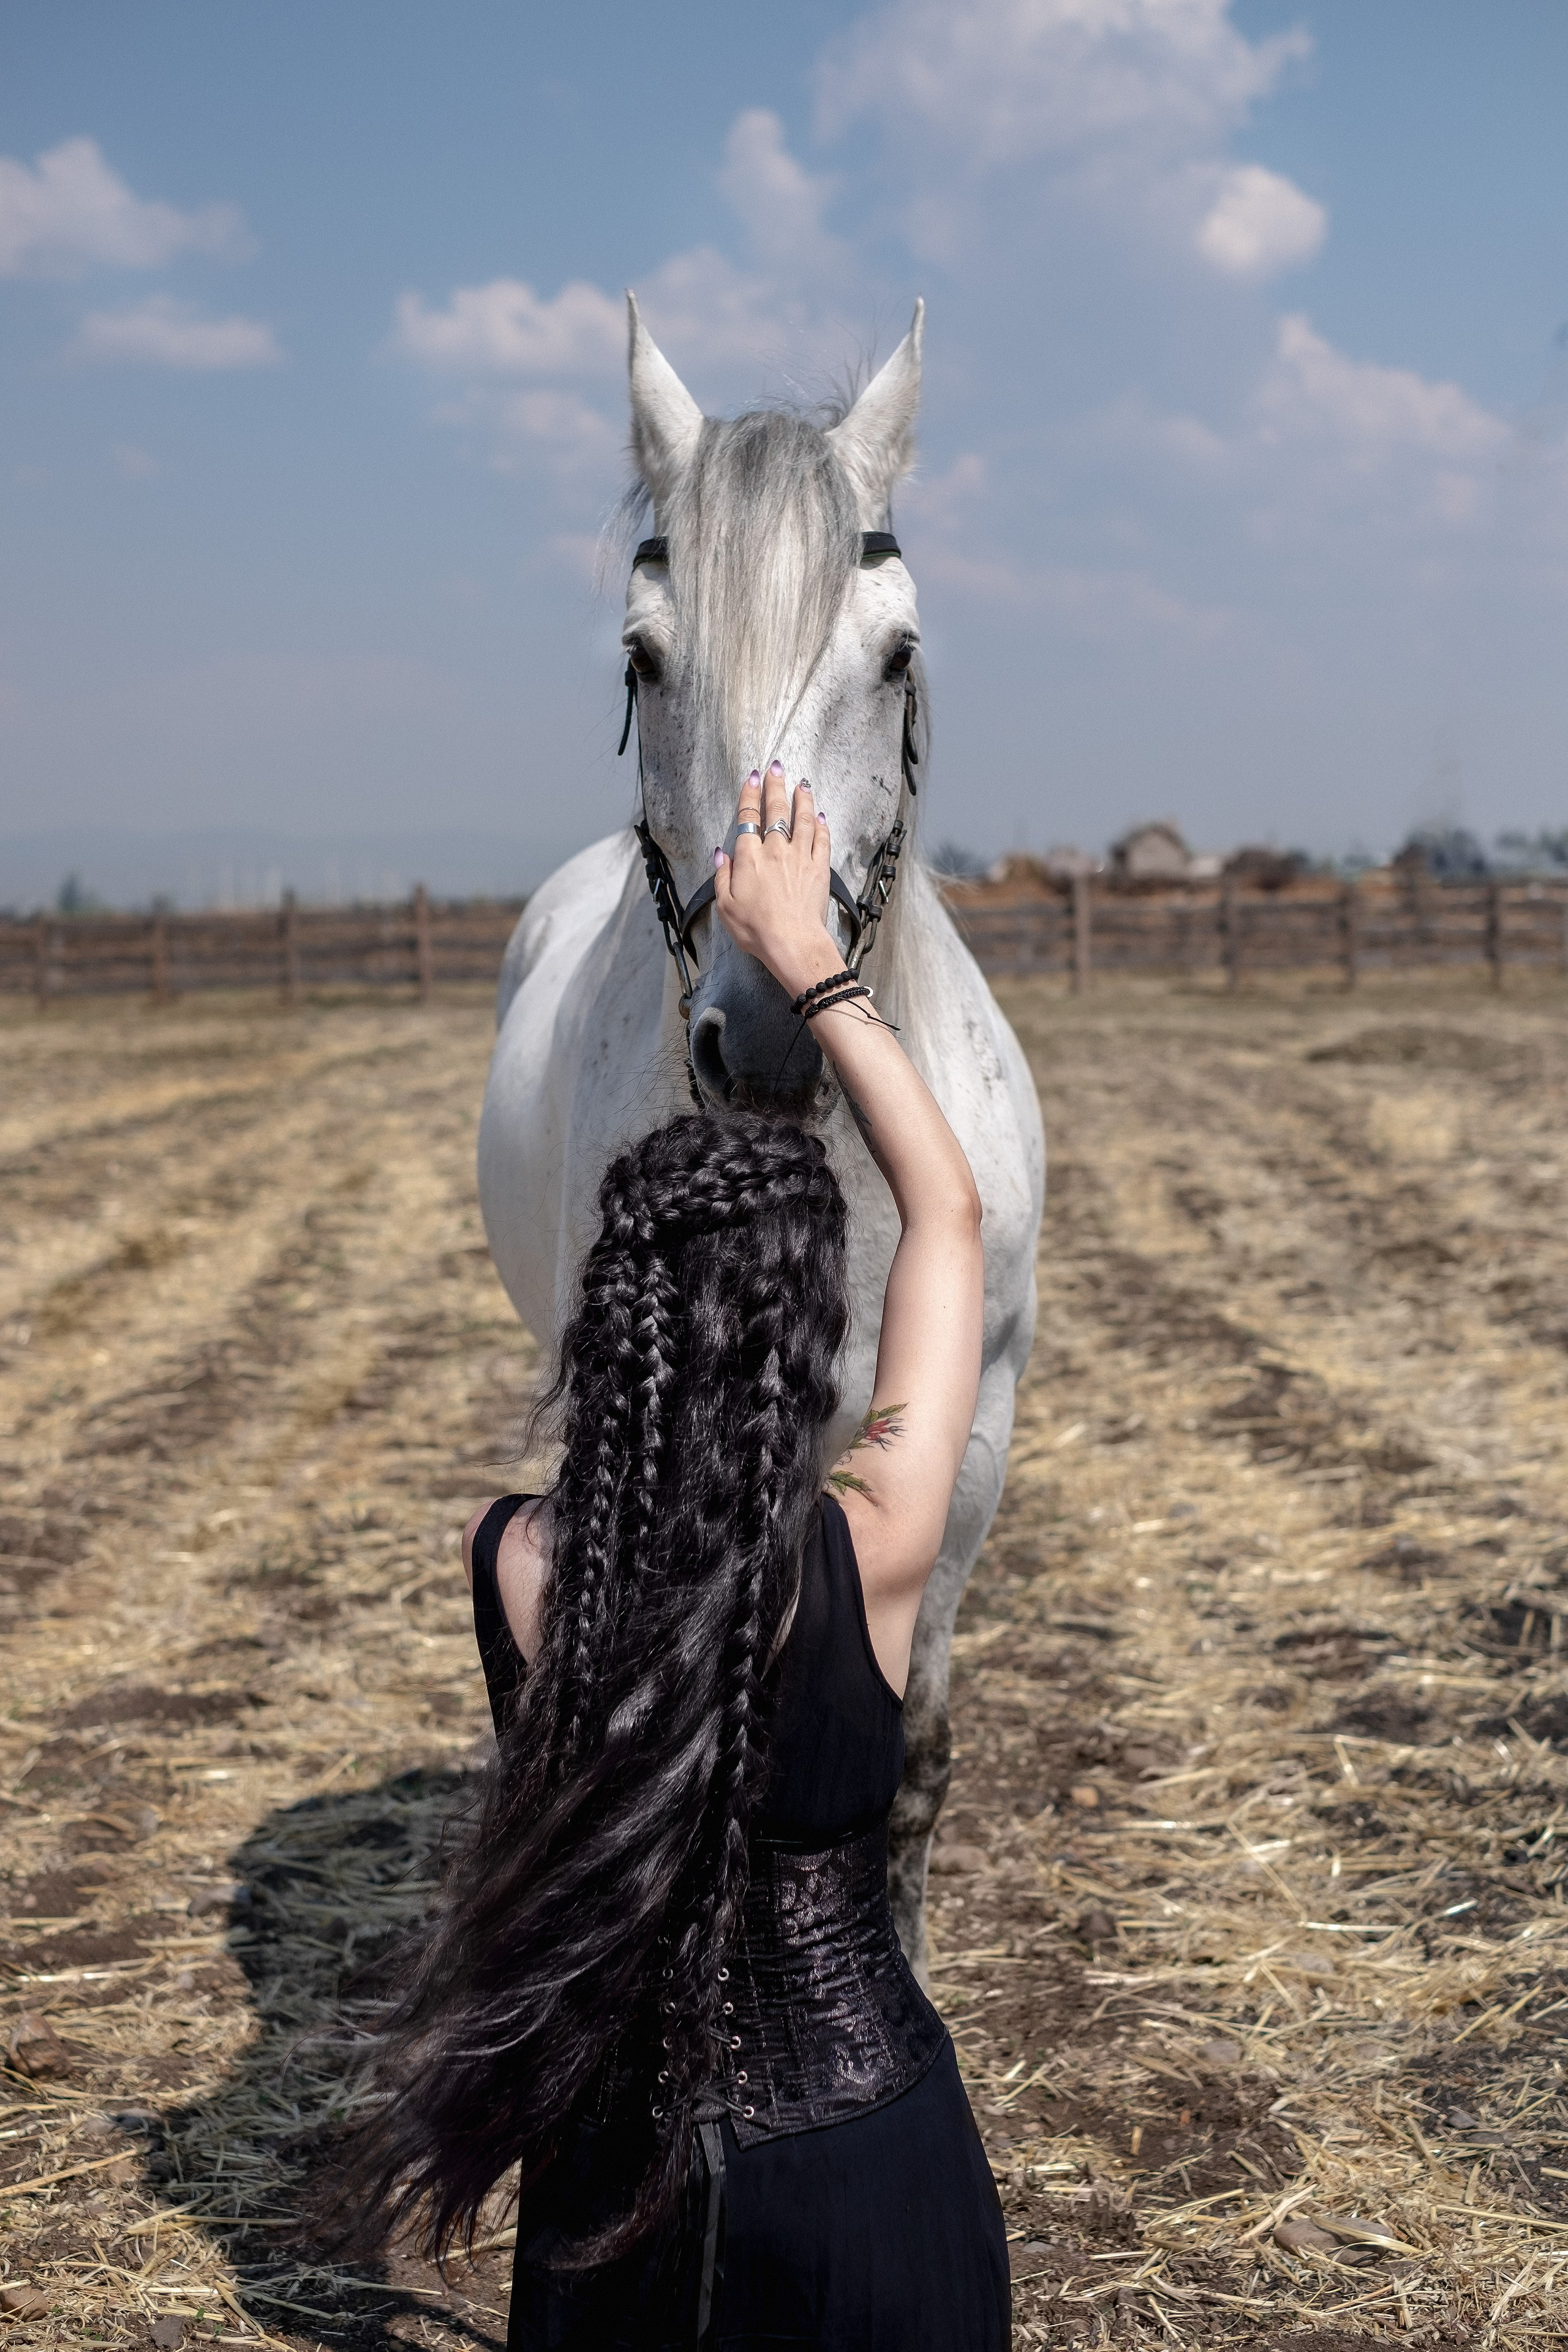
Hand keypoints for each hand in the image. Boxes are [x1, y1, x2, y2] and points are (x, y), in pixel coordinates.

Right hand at [713, 761, 842, 998]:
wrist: (793, 943)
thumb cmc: (757, 930)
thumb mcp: (725, 906)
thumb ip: (722, 877)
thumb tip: (721, 855)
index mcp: (749, 858)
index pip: (748, 818)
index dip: (749, 795)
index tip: (751, 778)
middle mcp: (775, 850)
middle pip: (775, 810)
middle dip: (775, 785)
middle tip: (776, 766)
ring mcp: (800, 857)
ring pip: (802, 818)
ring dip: (802, 798)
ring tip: (802, 783)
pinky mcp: (819, 868)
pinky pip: (821, 839)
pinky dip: (821, 824)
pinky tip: (820, 815)